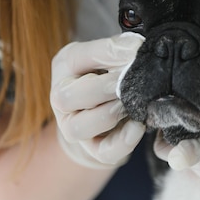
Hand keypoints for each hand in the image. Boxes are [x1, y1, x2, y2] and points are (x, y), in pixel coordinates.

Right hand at [50, 33, 145, 168]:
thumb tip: (134, 47)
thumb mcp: (98, 54)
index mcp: (62, 75)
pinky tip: (138, 125)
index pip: (76, 60)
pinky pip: (105, 152)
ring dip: (111, 112)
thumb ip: (111, 49)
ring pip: (82, 127)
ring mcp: (75, 130)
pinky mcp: (95, 150)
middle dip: (106, 87)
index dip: (107, 56)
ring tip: (132, 101)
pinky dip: (123, 141)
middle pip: (70, 98)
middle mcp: (61, 105)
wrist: (101, 106)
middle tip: (131, 79)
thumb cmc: (98, 75)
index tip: (134, 50)